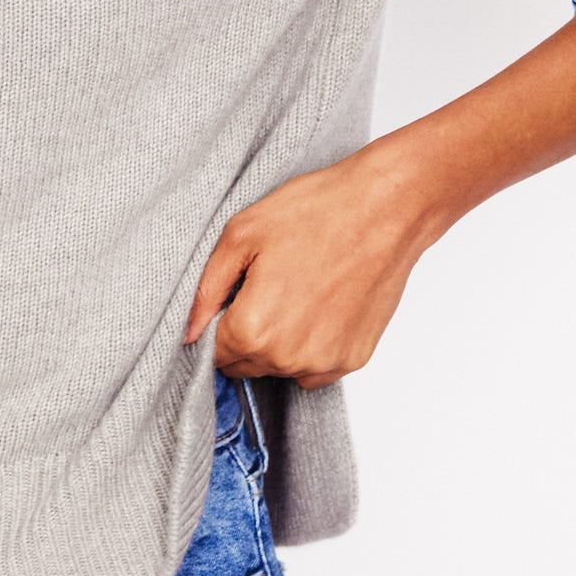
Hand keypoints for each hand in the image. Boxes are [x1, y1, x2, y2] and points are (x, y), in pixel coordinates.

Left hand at [182, 145, 439, 389]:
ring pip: (279, 367)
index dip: (217, 325)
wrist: (387, 207)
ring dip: (278, 342)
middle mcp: (288, 357)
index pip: (212, 355)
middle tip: (266, 288)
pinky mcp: (354, 359)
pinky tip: (319, 305)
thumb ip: (206, 291)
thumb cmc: (317, 212)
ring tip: (297, 291)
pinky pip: (314, 368)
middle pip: (244, 365)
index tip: (233, 299)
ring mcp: (325, 362)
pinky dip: (310, 345)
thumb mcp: (241, 235)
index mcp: (253, 330)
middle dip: (245, 334)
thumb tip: (188, 331)